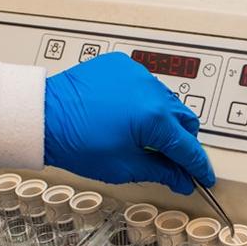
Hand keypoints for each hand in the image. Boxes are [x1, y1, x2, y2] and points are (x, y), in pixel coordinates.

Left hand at [44, 53, 214, 193]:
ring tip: (145, 135)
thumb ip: (160, 172)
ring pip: (169, 101)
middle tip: (171, 158)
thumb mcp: (123, 166)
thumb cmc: (74, 141)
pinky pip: (149, 86)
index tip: (203, 177)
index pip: (188, 147)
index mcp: (154, 118)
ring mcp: (139, 74)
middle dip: (183, 141)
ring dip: (166, 120)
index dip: (199, 167)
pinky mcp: (125, 66)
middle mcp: (151, 90)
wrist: (43, 116)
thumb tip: (181, 179)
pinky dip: (147, 102)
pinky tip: (130, 115)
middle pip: (186, 120)